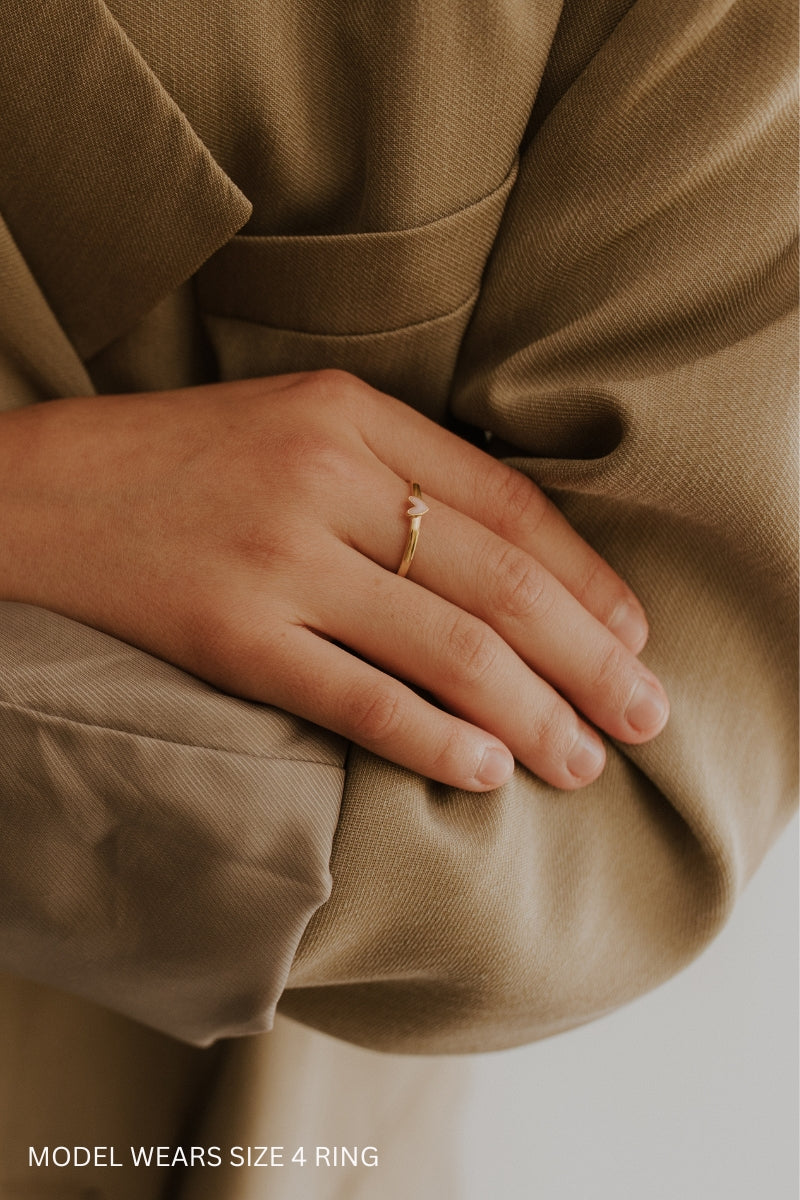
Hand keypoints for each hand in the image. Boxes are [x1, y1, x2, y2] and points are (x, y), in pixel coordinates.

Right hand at [1, 370, 667, 790]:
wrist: (29, 492)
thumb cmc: (169, 460)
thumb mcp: (288, 425)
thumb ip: (391, 468)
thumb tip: (501, 552)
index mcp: (346, 413)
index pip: (502, 500)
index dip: (583, 575)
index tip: (632, 631)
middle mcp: (321, 477)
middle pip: (496, 578)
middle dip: (588, 657)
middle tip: (646, 714)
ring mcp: (274, 556)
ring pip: (444, 645)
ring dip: (531, 712)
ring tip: (583, 761)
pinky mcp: (227, 633)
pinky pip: (355, 697)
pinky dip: (432, 738)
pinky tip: (486, 771)